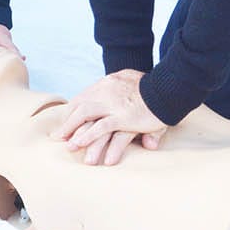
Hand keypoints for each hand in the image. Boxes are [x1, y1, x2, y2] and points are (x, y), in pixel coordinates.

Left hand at [49, 70, 167, 165]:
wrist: (169, 86)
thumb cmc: (155, 88)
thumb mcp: (135, 86)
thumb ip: (127, 99)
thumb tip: (118, 106)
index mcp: (109, 82)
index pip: (85, 96)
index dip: (75, 110)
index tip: (68, 123)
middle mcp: (107, 90)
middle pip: (82, 106)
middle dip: (69, 123)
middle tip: (59, 137)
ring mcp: (114, 103)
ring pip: (86, 116)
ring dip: (75, 131)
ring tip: (68, 146)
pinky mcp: (123, 116)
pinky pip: (101, 127)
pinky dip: (88, 135)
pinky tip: (80, 144)